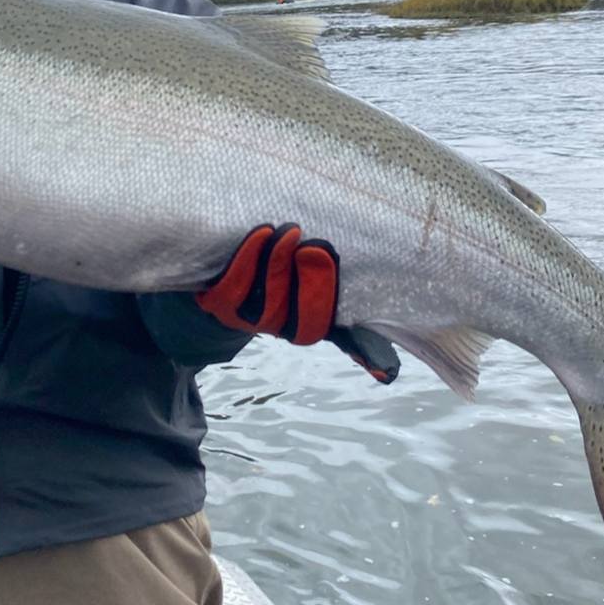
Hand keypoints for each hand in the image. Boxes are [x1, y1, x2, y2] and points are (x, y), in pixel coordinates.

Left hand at [197, 223, 400, 383]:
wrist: (224, 282)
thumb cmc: (286, 281)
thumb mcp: (320, 301)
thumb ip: (354, 330)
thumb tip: (388, 373)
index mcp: (303, 327)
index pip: (317, 325)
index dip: (323, 295)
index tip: (332, 259)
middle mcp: (273, 327)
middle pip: (291, 313)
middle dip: (303, 277)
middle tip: (312, 244)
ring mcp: (242, 317)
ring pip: (262, 296)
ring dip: (276, 262)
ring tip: (288, 231)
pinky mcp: (215, 301)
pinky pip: (231, 284)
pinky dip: (247, 258)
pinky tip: (262, 233)